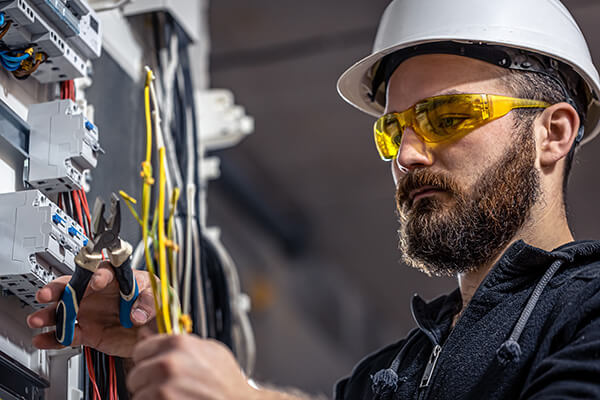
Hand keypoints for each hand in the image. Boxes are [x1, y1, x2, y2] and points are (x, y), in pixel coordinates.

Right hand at [26, 262, 156, 357]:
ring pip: (65, 311)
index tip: (96, 281)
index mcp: (116, 278)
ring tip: (37, 319)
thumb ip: (148, 303)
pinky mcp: (88, 331)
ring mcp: (90, 312)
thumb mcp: (157, 297)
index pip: (104, 271)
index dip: (99, 275)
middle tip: (47, 294)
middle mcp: (98, 293)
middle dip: (58, 289)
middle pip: (73, 287)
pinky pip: (68, 334)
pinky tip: (43, 339)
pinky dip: (54, 338)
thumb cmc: (154, 304)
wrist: (154, 330)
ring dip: (49, 315)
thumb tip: (137, 314)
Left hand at [127, 333, 256, 399]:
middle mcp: (168, 363)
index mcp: (178, 344)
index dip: (148, 360)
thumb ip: (177, 342)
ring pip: (138, 395)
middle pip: (135, 374)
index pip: (140, 350)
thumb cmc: (227, 381)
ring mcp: (164, 388)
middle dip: (147, 382)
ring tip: (174, 397)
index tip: (156, 367)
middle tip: (167, 387)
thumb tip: (145, 333)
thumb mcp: (209, 350)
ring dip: (151, 398)